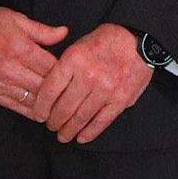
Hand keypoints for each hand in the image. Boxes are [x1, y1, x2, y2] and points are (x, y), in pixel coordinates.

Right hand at [0, 5, 66, 116]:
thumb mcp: (17, 19)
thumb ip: (42, 31)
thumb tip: (65, 33)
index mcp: (21, 49)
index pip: (53, 68)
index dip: (66, 74)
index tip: (74, 77)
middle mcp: (11, 69)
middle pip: (45, 88)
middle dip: (60, 93)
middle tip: (72, 96)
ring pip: (31, 101)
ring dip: (47, 106)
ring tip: (60, 109)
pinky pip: (14, 106)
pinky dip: (29, 111)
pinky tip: (41, 113)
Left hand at [29, 31, 156, 145]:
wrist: (138, 40)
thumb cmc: (105, 42)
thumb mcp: (78, 45)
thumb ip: (64, 68)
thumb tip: (50, 94)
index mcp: (74, 59)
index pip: (49, 90)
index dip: (41, 107)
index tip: (38, 115)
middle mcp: (89, 75)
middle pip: (63, 107)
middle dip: (54, 121)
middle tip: (51, 126)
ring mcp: (106, 89)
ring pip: (81, 117)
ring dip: (69, 130)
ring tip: (63, 136)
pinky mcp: (120, 99)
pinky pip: (102, 121)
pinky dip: (90, 132)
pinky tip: (81, 138)